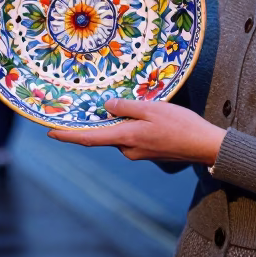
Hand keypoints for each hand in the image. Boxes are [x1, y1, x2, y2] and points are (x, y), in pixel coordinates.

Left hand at [48, 99, 225, 164]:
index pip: (90, 138)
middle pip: (104, 135)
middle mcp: (128, 149)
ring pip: (119, 134)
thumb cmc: (182, 125)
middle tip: (85, 107)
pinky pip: (131, 137)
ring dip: (117, 122)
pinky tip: (140, 114)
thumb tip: (106, 107)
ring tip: (122, 104)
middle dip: (96, 123)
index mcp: (127, 137)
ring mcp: (139, 152)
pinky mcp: (148, 151)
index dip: (68, 135)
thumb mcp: (153, 109)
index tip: (50, 132)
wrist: (205, 146)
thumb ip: (127, 107)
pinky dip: (129, 126)